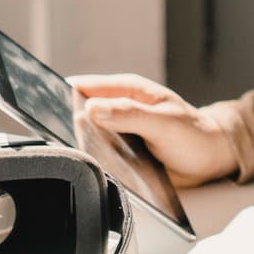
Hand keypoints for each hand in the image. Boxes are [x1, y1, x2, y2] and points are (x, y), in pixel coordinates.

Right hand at [70, 74, 237, 187]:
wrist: (211, 160)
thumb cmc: (194, 135)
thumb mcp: (163, 123)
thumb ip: (130, 115)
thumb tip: (93, 109)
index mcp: (128, 89)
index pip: (85, 86)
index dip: (62, 94)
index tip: (42, 106)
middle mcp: (119, 106)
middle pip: (80, 111)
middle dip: (67, 123)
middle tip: (59, 137)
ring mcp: (119, 129)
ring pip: (87, 134)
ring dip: (80, 144)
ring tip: (74, 154)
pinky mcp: (121, 150)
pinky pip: (99, 153)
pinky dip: (93, 158)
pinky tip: (90, 167)